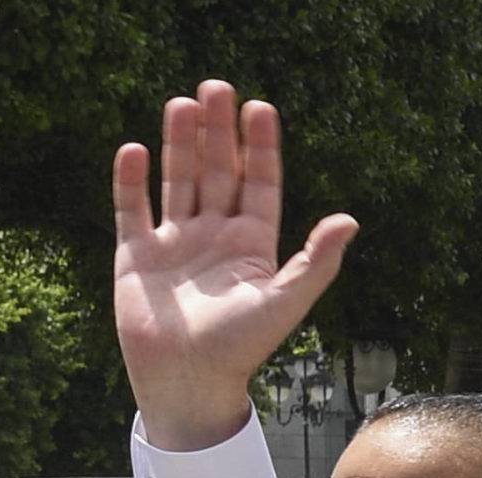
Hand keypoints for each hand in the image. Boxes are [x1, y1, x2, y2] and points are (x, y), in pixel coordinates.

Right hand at [113, 81, 358, 451]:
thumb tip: (350, 220)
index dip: (260, 147)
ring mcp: (174, 243)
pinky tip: (135, 149)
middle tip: (217, 88)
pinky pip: (132, 208)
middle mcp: (214, 236)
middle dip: (217, 131)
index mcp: (252, 244)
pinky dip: (131, 180)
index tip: (260, 108)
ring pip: (178, 180)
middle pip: (218, 171)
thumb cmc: (240, 350)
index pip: (258, 183)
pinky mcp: (137, 255)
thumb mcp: (284, 302)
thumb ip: (316, 262)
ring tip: (182, 104)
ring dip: (180, 143)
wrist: (187, 384)